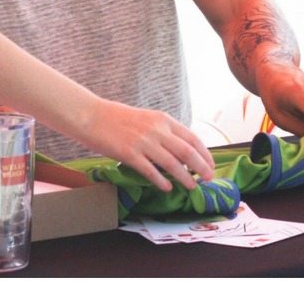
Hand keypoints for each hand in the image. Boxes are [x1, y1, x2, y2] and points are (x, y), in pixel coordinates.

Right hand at [75, 99, 215, 191]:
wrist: (92, 115)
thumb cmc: (118, 118)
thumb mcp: (147, 119)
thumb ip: (163, 132)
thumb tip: (180, 150)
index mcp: (163, 120)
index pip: (192, 138)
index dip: (205, 154)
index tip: (211, 165)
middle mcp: (157, 130)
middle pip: (187, 152)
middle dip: (202, 167)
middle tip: (210, 179)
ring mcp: (143, 142)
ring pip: (172, 163)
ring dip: (185, 177)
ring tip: (193, 186)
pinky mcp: (129, 153)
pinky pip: (150, 171)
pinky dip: (161, 181)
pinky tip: (167, 188)